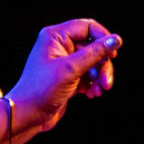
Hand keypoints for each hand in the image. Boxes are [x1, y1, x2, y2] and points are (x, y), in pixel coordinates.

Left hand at [8, 18, 122, 134]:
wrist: (27, 116)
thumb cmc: (41, 90)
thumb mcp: (71, 69)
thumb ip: (95, 53)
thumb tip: (116, 40)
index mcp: (55, 36)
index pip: (87, 27)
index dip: (103, 38)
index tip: (113, 54)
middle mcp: (59, 46)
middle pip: (93, 47)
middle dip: (102, 65)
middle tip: (106, 82)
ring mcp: (64, 63)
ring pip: (92, 63)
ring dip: (100, 76)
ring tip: (100, 90)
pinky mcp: (67, 78)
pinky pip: (87, 75)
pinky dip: (93, 84)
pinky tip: (93, 94)